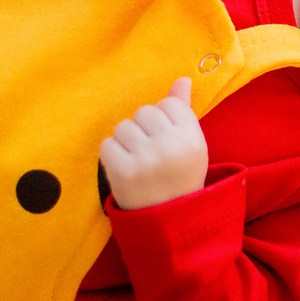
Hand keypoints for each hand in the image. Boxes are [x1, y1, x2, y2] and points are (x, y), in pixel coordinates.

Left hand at [99, 77, 208, 209]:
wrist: (169, 220)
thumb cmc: (181, 175)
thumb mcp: (191, 144)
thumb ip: (184, 110)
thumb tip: (182, 79)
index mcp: (192, 137)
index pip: (168, 104)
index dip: (163, 119)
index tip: (166, 139)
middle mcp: (170, 146)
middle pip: (144, 112)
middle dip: (143, 128)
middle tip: (151, 151)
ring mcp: (145, 159)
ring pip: (123, 126)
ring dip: (126, 141)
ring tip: (137, 159)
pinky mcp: (122, 172)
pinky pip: (107, 144)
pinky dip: (112, 155)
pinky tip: (125, 167)